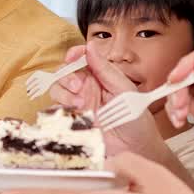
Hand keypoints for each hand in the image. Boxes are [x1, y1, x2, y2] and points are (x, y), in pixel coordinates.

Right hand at [50, 44, 164, 156]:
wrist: (136, 147)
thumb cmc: (136, 118)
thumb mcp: (123, 88)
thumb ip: (105, 69)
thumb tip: (91, 46)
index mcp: (99, 76)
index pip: (81, 58)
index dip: (73, 54)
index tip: (72, 56)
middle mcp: (86, 88)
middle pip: (64, 73)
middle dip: (66, 76)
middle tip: (77, 86)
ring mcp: (78, 104)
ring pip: (57, 90)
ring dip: (63, 94)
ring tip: (79, 104)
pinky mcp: (72, 120)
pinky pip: (56, 111)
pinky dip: (60, 109)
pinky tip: (73, 114)